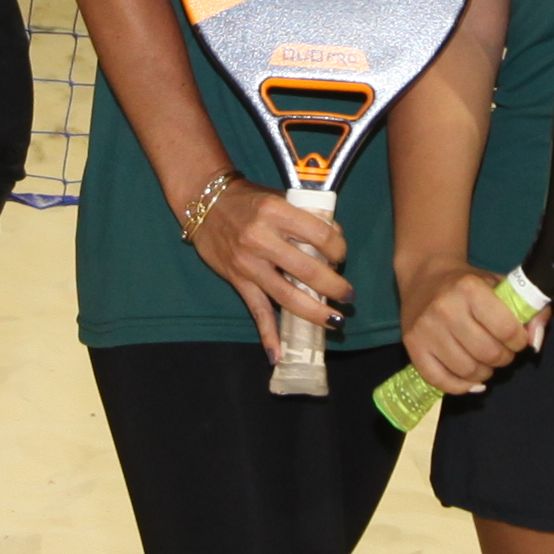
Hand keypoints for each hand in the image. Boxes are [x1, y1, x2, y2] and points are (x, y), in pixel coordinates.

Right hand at [191, 184, 348, 340]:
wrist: (204, 201)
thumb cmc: (248, 199)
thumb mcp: (279, 198)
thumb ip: (306, 217)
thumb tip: (336, 239)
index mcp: (276, 212)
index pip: (320, 235)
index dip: (339, 249)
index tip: (341, 256)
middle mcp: (261, 238)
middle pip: (307, 270)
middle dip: (334, 286)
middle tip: (348, 295)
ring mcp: (248, 263)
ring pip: (286, 295)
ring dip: (314, 312)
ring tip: (335, 321)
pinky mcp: (237, 280)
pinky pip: (256, 311)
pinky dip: (268, 334)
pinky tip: (278, 354)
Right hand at [399, 254, 535, 399]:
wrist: (425, 276)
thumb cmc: (469, 283)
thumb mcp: (502, 286)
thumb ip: (530, 310)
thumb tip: (535, 342)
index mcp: (469, 288)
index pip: (506, 329)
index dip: (519, 341)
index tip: (517, 340)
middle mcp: (445, 308)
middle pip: (487, 353)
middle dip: (503, 358)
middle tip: (502, 352)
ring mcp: (426, 329)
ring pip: (466, 370)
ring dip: (485, 373)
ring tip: (486, 363)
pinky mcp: (412, 346)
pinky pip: (440, 380)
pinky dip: (461, 386)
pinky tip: (471, 380)